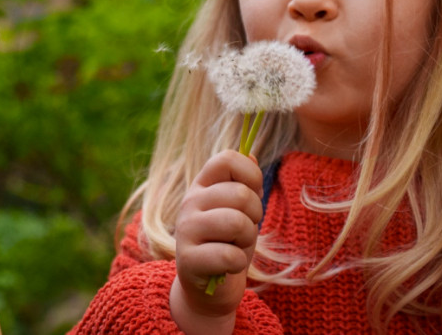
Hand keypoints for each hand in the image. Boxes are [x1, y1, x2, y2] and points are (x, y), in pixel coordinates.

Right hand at [170, 149, 263, 334]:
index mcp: (202, 185)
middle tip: (244, 230)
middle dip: (255, 216)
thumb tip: (250, 153)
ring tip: (236, 246)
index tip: (253, 193)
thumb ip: (245, 183)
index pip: (227, 159)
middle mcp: (190, 202)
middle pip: (240, 194)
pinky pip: (230, 255)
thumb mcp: (240, 210)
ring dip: (247, 240)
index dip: (251, 174)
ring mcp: (186, 230)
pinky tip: (226, 266)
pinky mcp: (188, 260)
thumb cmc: (227, 243)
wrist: (209, 288)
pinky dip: (238, 264)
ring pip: (237, 223)